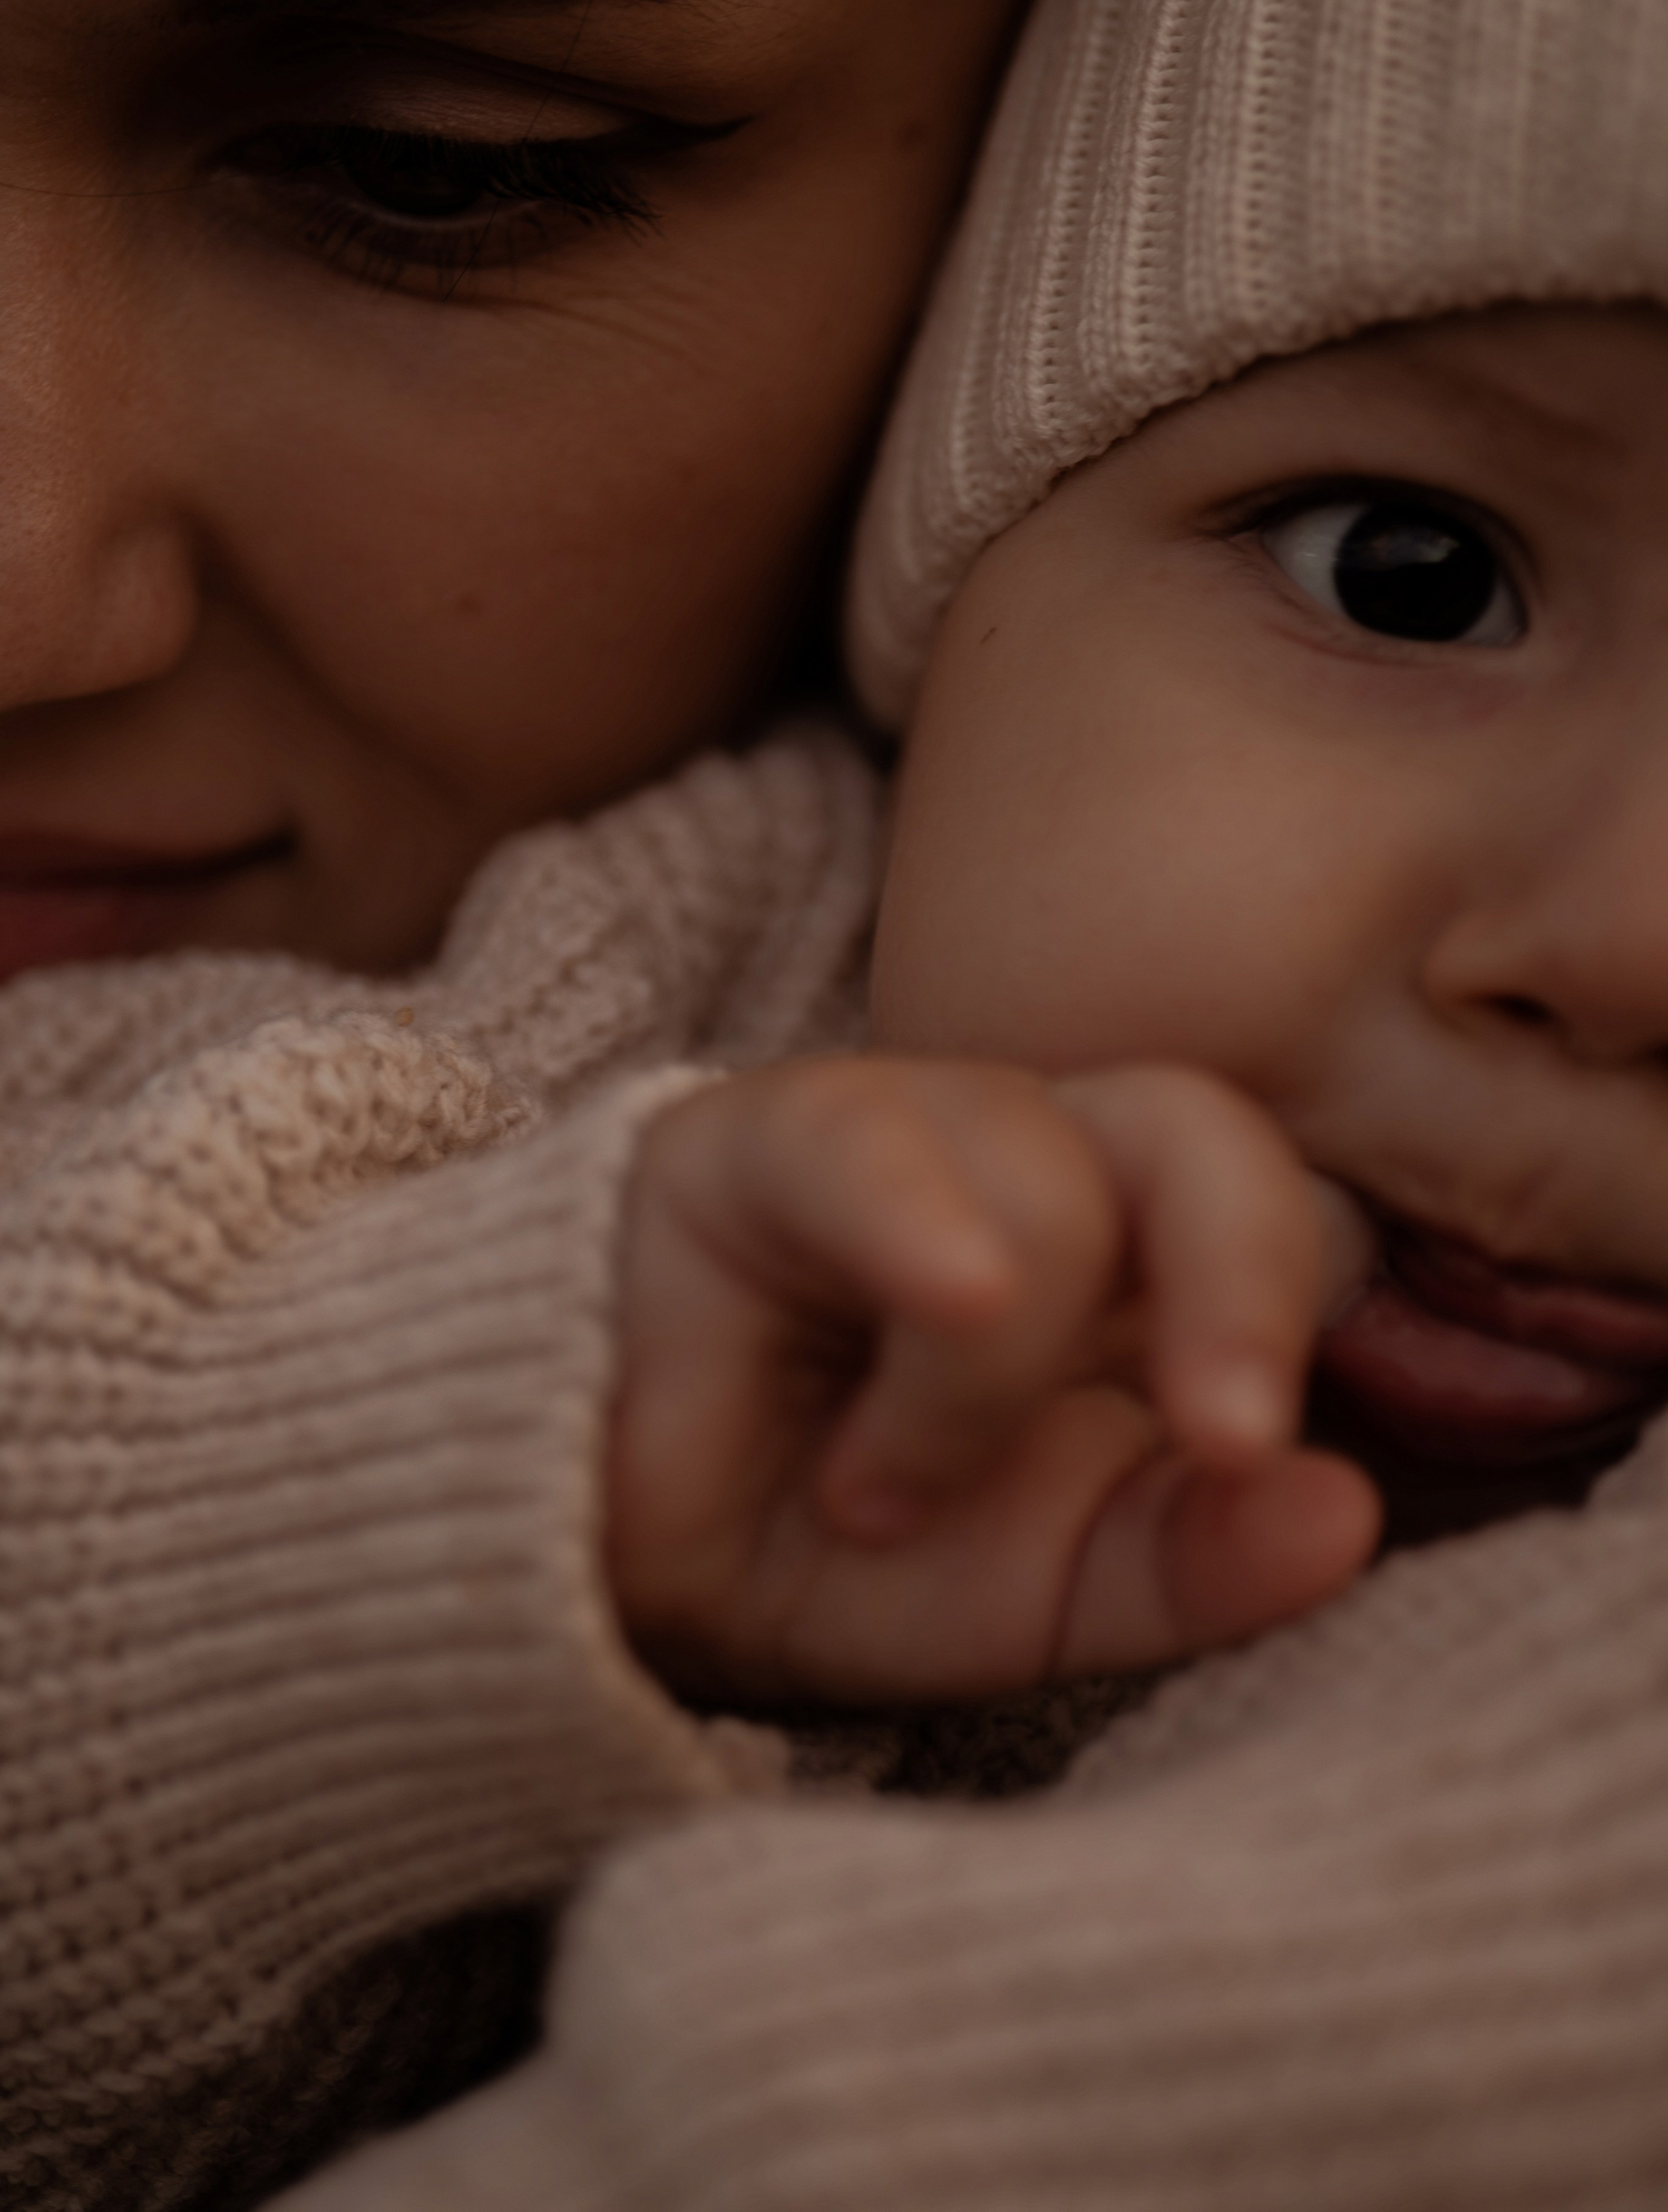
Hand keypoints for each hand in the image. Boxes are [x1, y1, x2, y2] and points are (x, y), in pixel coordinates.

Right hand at [607, 1057, 1379, 1704]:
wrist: (573, 1560)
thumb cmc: (809, 1560)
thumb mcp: (1025, 1600)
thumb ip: (1185, 1564)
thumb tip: (1351, 1516)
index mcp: (1112, 1265)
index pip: (1257, 1206)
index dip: (1280, 1303)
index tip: (1256, 1460)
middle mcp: (1018, 1170)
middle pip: (1191, 1126)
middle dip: (1238, 1278)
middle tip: (1216, 1437)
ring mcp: (888, 1135)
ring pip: (1038, 1170)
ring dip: (975, 1386)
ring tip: (868, 1498)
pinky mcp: (749, 1137)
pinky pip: (864, 1144)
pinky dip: (918, 1249)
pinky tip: (899, 1387)